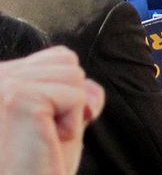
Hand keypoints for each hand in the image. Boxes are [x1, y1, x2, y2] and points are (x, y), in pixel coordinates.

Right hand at [0, 46, 104, 174]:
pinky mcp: (20, 98)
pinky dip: (72, 125)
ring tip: (41, 140)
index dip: (66, 94)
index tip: (41, 127)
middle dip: (68, 103)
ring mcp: (3, 84)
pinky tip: (45, 145)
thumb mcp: (58, 124)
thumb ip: (74, 94)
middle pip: (68, 63)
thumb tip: (92, 87)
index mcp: (1, 79)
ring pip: (74, 75)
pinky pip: (77, 96)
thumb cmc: (34, 170)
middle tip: (40, 138)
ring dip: (70, 114)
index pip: (57, 58)